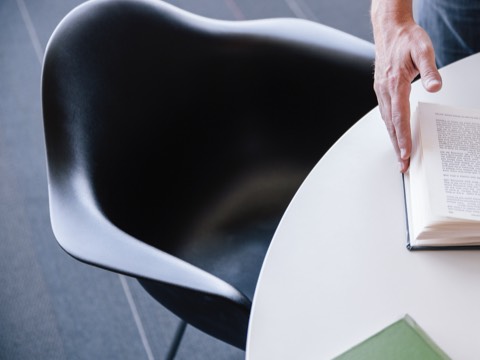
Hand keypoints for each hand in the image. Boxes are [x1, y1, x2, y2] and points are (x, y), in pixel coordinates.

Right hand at [373, 19, 441, 171]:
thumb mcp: (423, 50)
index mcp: (394, 83)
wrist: (390, 29)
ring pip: (386, 121)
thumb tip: (434, 87)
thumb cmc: (406, 39)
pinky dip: (390, 127)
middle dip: (397, 145)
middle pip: (391, 124)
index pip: (399, 116)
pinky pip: (385, 113)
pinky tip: (394, 133)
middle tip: (402, 164)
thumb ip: (430, 70)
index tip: (406, 151)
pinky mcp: (381, 90)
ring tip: (399, 155)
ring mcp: (381, 91)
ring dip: (393, 139)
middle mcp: (384, 90)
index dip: (403, 135)